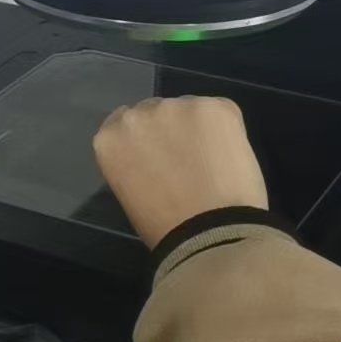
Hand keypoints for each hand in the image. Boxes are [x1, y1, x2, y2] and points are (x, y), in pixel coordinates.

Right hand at [93, 96, 267, 251]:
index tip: (159, 155)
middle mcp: (138, 114)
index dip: (146, 139)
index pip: (122, 123)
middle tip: (188, 161)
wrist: (210, 235)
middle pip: (155, 111)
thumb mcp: (132, 194)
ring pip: (190, 111)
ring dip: (198, 129)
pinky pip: (222, 112)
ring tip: (214, 164)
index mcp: (110, 139)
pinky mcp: (216, 106)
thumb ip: (136, 164)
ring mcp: (178, 106)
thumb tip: (157, 158)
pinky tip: (230, 159)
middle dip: (170, 129)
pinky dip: (228, 131)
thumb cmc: (165, 228)